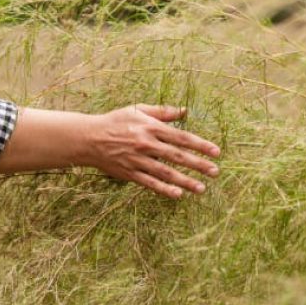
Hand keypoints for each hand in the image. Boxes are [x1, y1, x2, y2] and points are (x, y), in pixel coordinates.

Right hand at [84, 105, 220, 198]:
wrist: (89, 138)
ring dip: (185, 181)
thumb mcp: (137, 110)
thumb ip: (162, 111)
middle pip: (177, 156)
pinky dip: (164, 189)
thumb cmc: (115, 121)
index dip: (200, 145)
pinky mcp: (129, 173)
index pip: (181, 137)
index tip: (216, 152)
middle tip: (215, 172)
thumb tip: (184, 110)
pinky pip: (149, 183)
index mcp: (150, 127)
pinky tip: (178, 195)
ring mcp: (137, 160)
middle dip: (198, 164)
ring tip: (202, 188)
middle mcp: (146, 144)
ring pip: (166, 172)